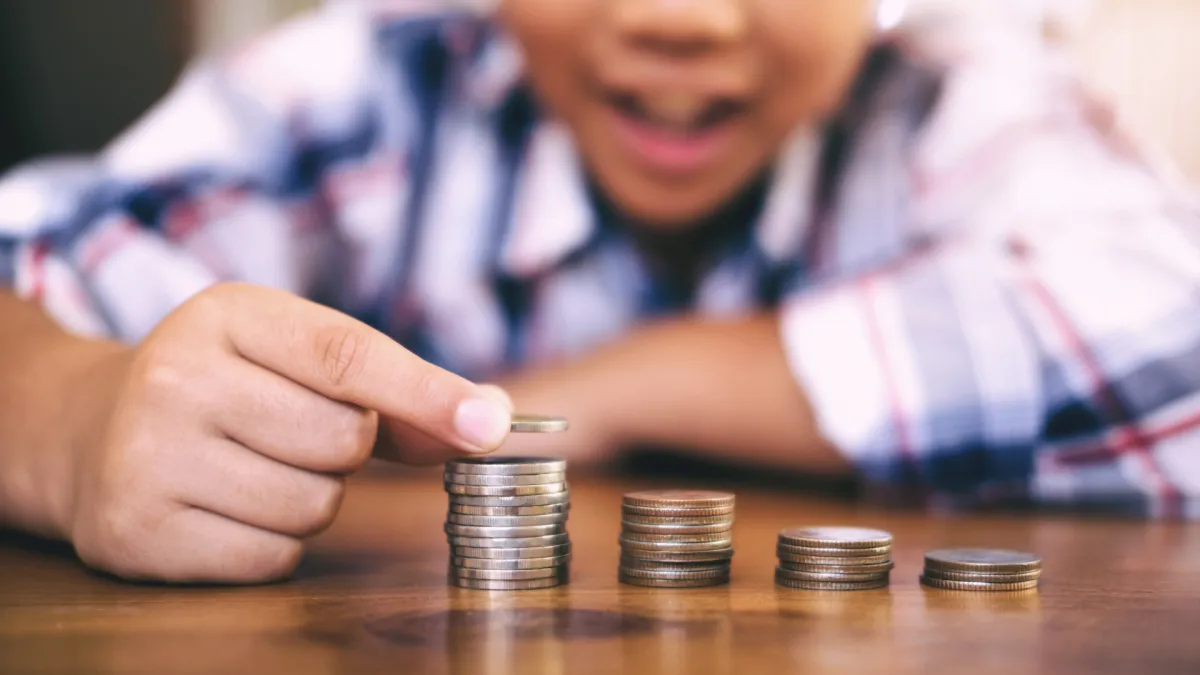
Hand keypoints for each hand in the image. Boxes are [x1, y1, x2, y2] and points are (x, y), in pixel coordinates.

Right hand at [64, 283, 511, 583]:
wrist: (90, 432)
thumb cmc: (226, 388)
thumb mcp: (294, 358)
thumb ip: (393, 390)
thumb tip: (488, 423)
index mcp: (227, 315)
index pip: (346, 356)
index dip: (425, 394)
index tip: (489, 427)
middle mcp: (177, 377)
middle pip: (342, 441)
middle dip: (343, 450)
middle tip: (290, 432)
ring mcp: (148, 456)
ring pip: (313, 506)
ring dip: (310, 498)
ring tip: (254, 467)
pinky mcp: (138, 532)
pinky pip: (271, 558)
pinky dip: (272, 544)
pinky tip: (228, 508)